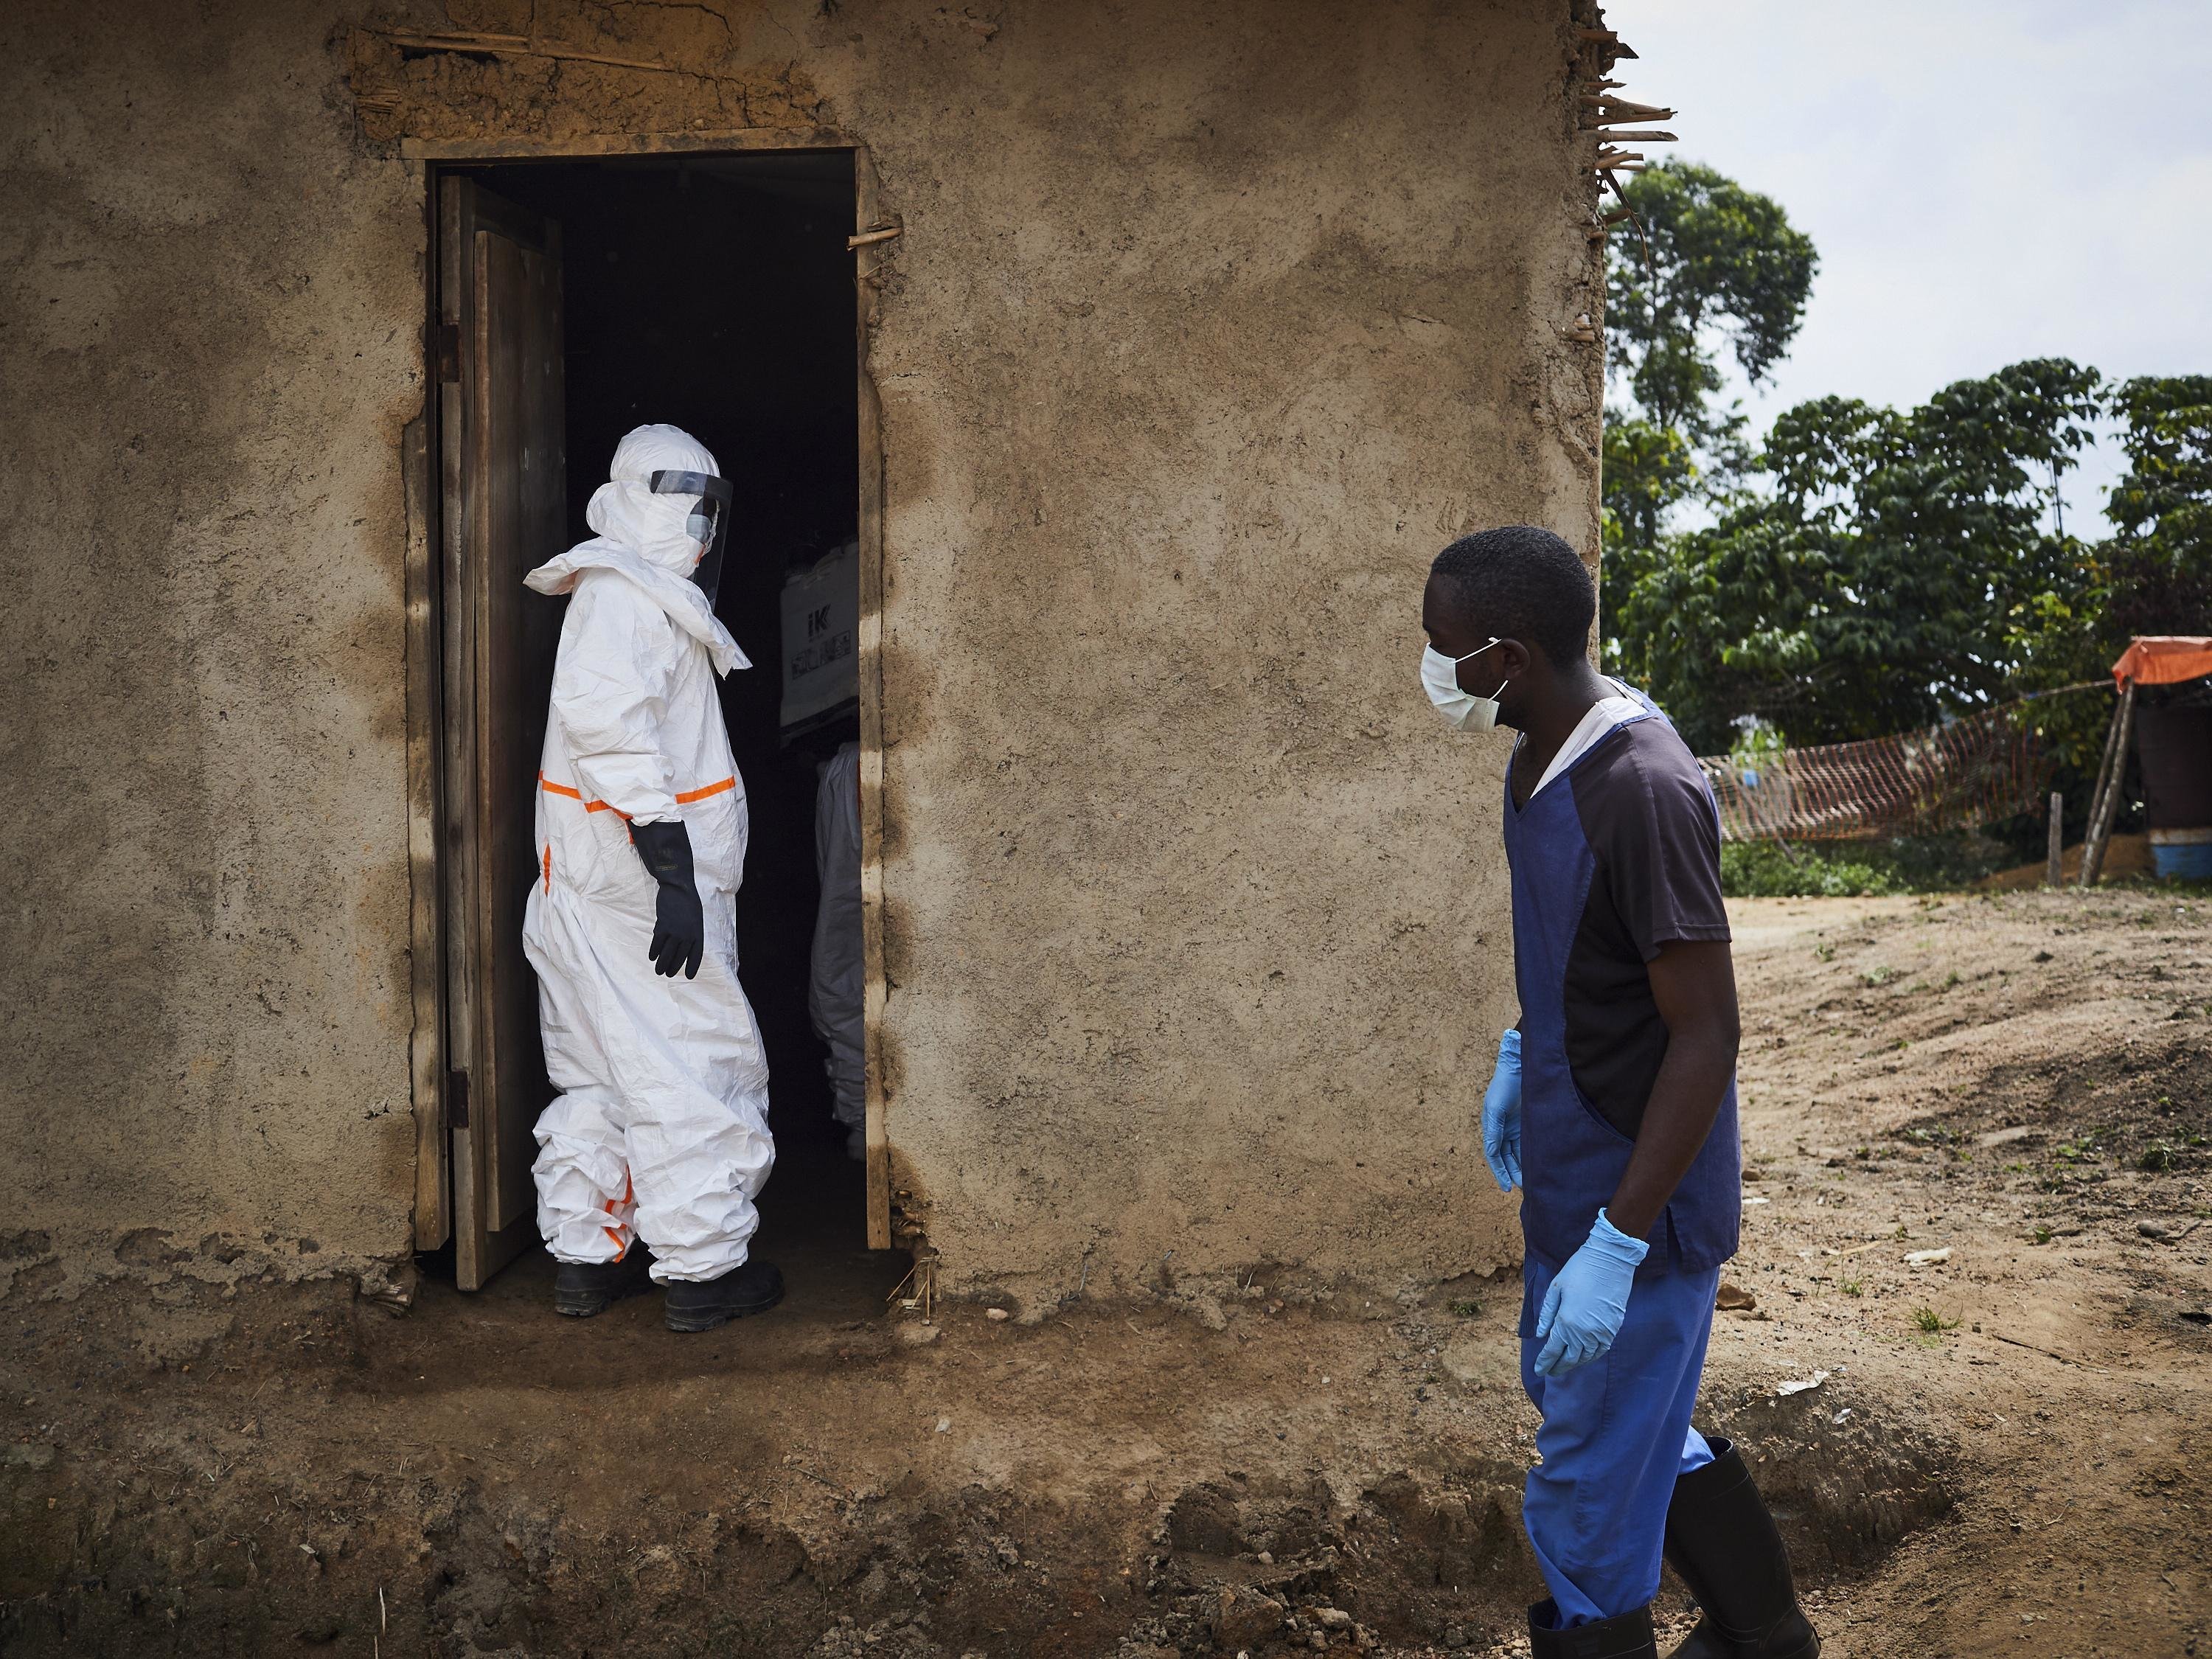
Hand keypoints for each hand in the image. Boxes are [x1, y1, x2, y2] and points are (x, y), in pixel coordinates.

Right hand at [628, 819, 705, 979]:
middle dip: (674, 967)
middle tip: (667, 974)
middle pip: (680, 956)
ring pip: (668, 953)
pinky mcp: (663, 926)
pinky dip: (654, 951)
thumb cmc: (688, 901)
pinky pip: (657, 943)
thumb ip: (690, 932)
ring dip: (662, 963)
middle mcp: (688, 935)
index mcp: (698, 932)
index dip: (692, 966)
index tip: (689, 976)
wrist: (678, 887)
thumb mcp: (695, 918)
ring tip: (658, 971)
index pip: (696, 955)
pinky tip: (651, 957)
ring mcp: (676, 931)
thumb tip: (679, 944)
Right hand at [1481, 1029, 1521, 1191]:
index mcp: (1491, 1129)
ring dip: (1522, 1167)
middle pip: (1507, 1158)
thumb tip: (1492, 1153)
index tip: (1507, 1188)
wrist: (1519, 1069)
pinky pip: (1528, 1145)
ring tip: (1531, 1183)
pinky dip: (1531, 1156)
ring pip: (1518, 1154)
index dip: (1500, 1172)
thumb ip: (1493, 1132)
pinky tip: (1538, 1167)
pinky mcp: (1528, 1125)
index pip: (1494, 1156)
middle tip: (1523, 1189)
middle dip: (1513, 1173)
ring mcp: (1515, 1128)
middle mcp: (1502, 1131)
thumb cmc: (1503, 1087)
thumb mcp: (1495, 1110)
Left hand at [1533, 1209, 1647, 1375]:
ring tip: (1564, 1366)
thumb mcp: (1555, 1289)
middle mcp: (1584, 1333)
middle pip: (1569, 1359)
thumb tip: (1540, 1335)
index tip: (1539, 1370)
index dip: (1544, 1362)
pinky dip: (1590, 1358)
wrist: (1610, 1261)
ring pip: (1585, 1358)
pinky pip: (1600, 1351)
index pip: (1552, 1351)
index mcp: (1566, 1323)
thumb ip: (1547, 1314)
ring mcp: (1600, 1333)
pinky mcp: (1613, 1330)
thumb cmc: (1579, 1271)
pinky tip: (1583, 1357)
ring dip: (1573, 1364)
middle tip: (1549, 1372)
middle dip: (1557, 1367)